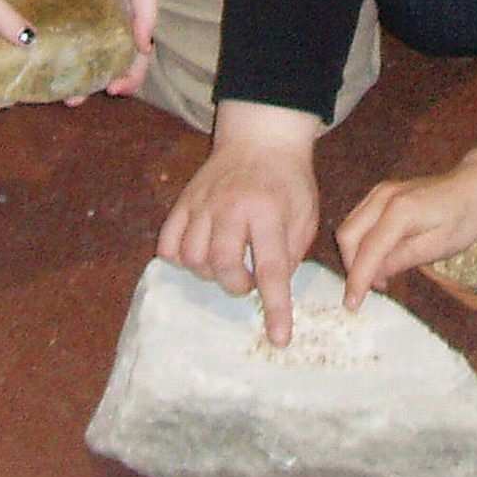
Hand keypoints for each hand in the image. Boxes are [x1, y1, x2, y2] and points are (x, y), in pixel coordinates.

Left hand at [42, 0, 154, 95]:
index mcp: (128, 13)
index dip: (130, 76)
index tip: (114, 92)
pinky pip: (47, 25)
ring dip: (63, 69)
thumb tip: (145, 48)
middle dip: (90, 81)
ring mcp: (76, 7)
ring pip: (72, 48)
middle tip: (72, 98)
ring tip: (48, 86)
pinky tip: (29, 58)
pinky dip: (41, 43)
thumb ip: (145, 10)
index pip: (135, 55)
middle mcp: (103, 15)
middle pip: (100, 58)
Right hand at [158, 99, 325, 344]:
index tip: (279, 339)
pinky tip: (200, 253)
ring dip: (209, 272)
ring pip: (191, 258)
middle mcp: (231, 208)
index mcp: (268, 210)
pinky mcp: (183, 202)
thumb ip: (293, 253)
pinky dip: (180, 258)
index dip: (275, 308)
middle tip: (248, 278)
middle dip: (236, 284)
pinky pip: (169, 244)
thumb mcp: (307, 213)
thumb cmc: (289, 180)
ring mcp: (202, 204)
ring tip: (226, 262)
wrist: (260, 138)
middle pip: (221, 265)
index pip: (272, 268)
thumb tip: (275, 288)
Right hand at [336, 122, 476, 309]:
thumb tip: (373, 277)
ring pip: (350, 227)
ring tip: (381, 277)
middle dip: (352, 266)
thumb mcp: (438, 247)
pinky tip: (381, 259)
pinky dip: (362, 243)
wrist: (473, 186)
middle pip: (348, 236)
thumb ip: (402, 259)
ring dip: (355, 256)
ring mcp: (380, 192)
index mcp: (400, 211)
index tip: (351, 305)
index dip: (357, 280)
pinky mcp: (380, 194)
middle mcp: (383, 197)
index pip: (368, 250)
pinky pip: (359, 220)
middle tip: (373, 290)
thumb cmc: (463, 218)